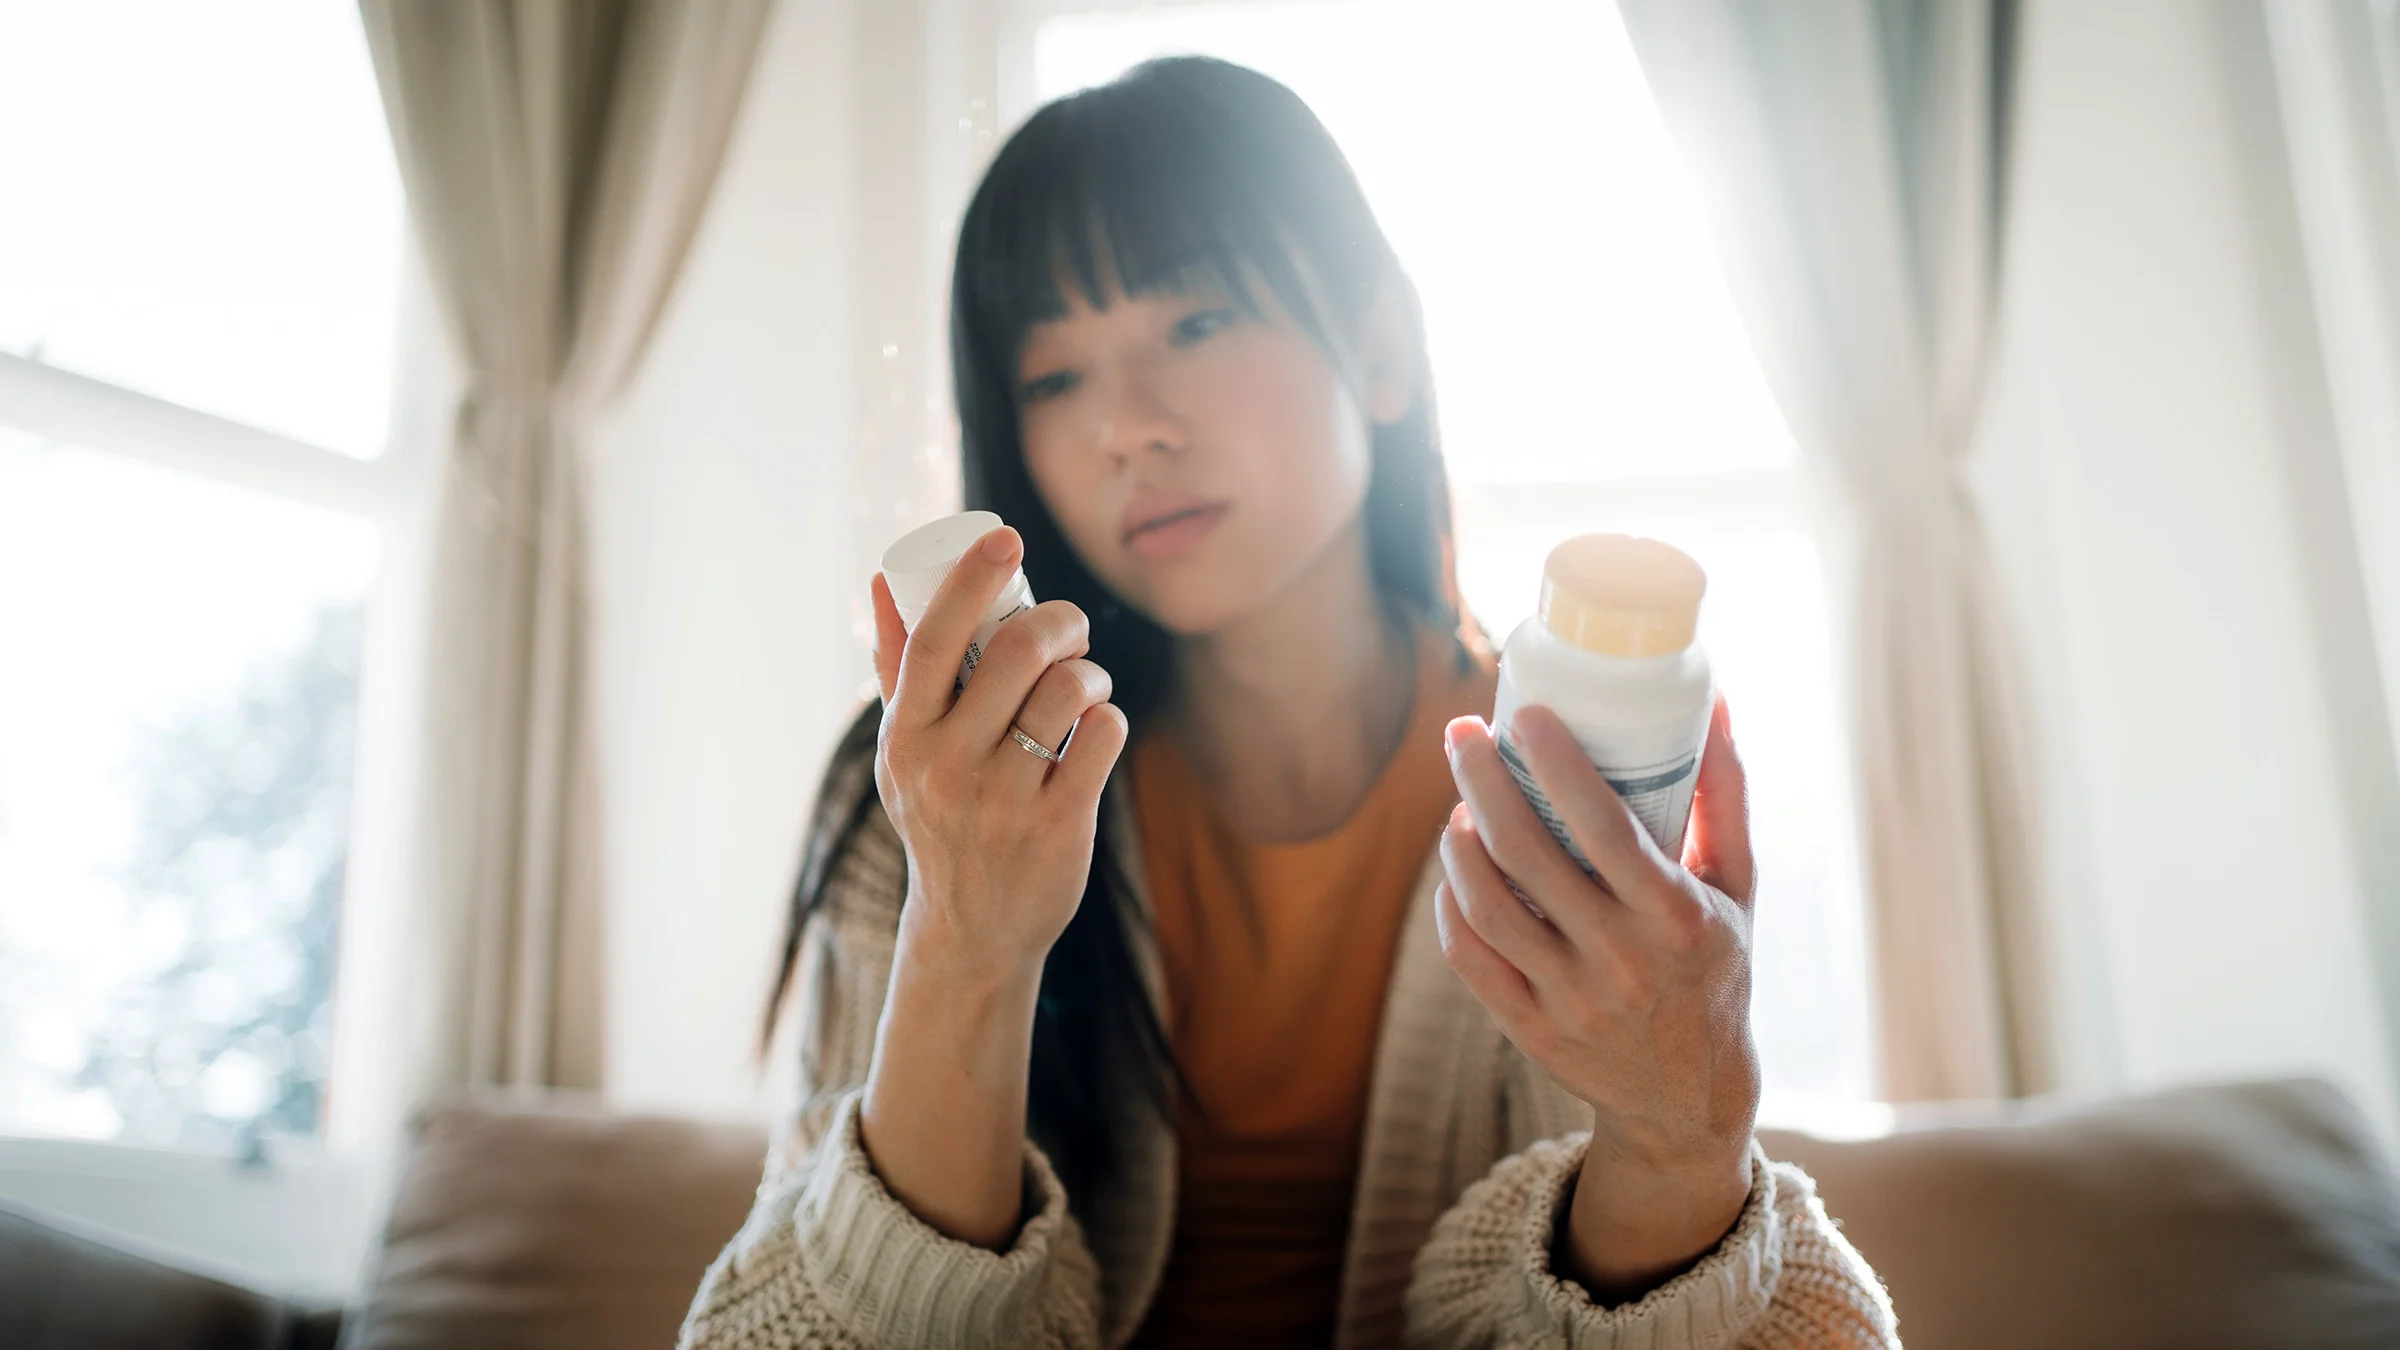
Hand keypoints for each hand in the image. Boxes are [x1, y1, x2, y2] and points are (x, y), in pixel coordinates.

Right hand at [869, 525, 1128, 978]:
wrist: (974, 927)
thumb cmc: (941, 816)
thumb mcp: (904, 751)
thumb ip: (896, 668)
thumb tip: (878, 578)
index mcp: (905, 736)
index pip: (935, 639)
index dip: (972, 579)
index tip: (1007, 539)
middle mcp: (948, 765)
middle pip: (1017, 652)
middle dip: (1060, 621)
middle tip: (1071, 627)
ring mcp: (1004, 798)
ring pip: (1067, 690)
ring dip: (1090, 671)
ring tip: (1085, 682)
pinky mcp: (1059, 824)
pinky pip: (1103, 735)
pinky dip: (1109, 716)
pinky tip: (1097, 726)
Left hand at [1436, 694, 1759, 1298]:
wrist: (1690, 1097)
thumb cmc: (1716, 968)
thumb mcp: (1738, 888)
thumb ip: (1723, 796)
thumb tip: (1712, 701)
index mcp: (1676, 917)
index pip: (1605, 827)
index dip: (1558, 766)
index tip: (1524, 714)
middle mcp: (1621, 959)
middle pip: (1528, 855)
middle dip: (1483, 781)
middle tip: (1462, 734)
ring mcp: (1570, 1000)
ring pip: (1488, 906)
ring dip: (1460, 844)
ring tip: (1460, 805)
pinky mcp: (1531, 1031)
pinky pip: (1471, 957)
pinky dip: (1453, 904)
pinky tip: (1457, 869)